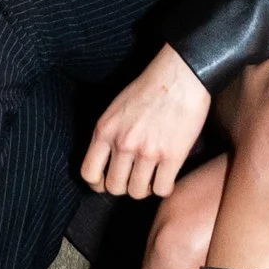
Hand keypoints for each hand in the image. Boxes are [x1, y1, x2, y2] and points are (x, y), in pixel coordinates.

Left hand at [82, 44, 211, 199]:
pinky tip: (168, 177)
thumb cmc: (150, 87)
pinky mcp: (172, 156)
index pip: (89, 173)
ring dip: (145, 188)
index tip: (108, 181)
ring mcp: (147, 151)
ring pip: (137, 192)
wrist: (180, 75)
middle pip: (114, 187)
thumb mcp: (116, 108)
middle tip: (135, 177)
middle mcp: (122, 144)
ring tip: (153, 177)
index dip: (98, 183)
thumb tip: (107, 160)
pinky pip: (162, 189)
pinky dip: (165, 188)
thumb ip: (109, 134)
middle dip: (124, 186)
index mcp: (105, 130)